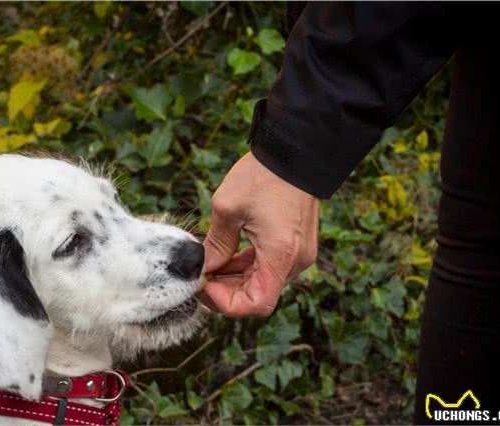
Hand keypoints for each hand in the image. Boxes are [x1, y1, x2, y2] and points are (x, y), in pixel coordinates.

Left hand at [202, 152, 319, 316]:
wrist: (297, 152)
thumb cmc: (264, 175)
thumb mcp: (228, 208)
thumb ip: (215, 245)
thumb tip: (203, 269)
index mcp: (280, 254)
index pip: (257, 304)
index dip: (227, 303)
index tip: (206, 284)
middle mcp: (295, 261)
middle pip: (259, 296)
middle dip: (226, 290)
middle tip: (200, 276)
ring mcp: (299, 254)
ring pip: (263, 282)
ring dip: (235, 278)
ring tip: (210, 263)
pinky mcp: (297, 246)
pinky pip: (270, 266)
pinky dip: (248, 266)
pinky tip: (227, 254)